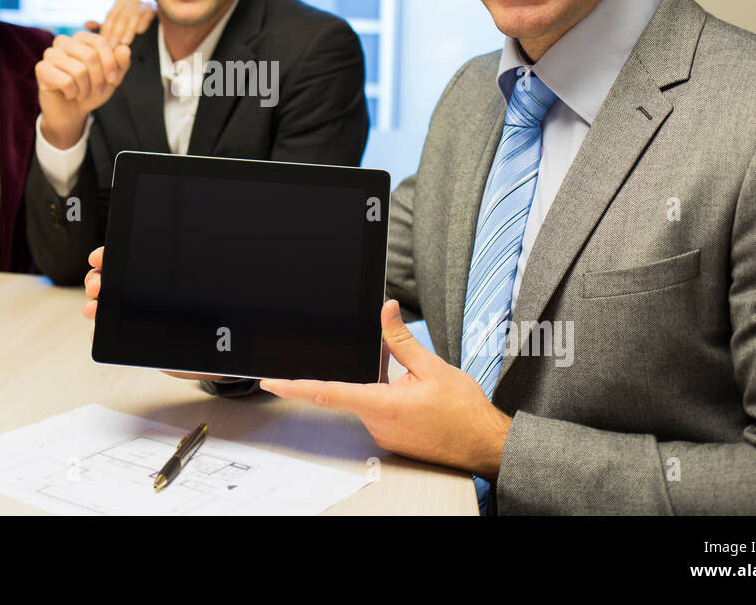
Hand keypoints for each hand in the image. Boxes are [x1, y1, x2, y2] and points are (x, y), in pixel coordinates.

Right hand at [36, 31, 131, 147]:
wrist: (72, 111)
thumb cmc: (91, 90)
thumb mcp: (112, 78)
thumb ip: (121, 63)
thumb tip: (124, 49)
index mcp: (81, 38)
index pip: (100, 41)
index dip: (110, 63)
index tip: (113, 80)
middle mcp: (63, 41)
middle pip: (89, 56)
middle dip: (98, 79)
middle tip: (96, 90)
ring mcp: (50, 54)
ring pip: (78, 70)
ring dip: (85, 88)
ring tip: (82, 93)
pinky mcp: (41, 69)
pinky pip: (66, 81)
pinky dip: (73, 93)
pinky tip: (70, 94)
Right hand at [82, 247, 230, 383]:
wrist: (212, 354)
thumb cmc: (209, 322)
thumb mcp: (200, 296)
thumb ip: (192, 280)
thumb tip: (192, 259)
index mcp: (152, 277)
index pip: (125, 259)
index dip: (107, 256)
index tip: (98, 258)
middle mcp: (139, 294)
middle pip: (108, 280)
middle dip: (96, 280)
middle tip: (97, 287)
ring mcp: (134, 316)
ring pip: (105, 305)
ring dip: (94, 306)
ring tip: (94, 311)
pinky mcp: (131, 340)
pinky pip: (109, 334)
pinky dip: (99, 332)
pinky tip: (97, 332)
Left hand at [85, 0, 154, 47]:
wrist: (154, 39)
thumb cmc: (129, 36)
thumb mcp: (114, 33)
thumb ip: (102, 29)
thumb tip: (86, 24)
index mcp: (120, 5)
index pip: (111, 16)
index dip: (108, 30)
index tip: (106, 44)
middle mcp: (131, 2)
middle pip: (122, 14)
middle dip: (117, 31)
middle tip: (114, 46)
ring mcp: (144, 4)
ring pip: (134, 14)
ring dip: (128, 29)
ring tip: (125, 43)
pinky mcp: (155, 9)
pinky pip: (148, 12)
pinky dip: (143, 21)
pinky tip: (139, 32)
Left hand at [260, 300, 512, 480]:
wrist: (484, 444)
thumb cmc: (463, 412)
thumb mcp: (433, 367)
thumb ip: (402, 339)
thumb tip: (386, 312)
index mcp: (382, 405)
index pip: (328, 392)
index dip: (294, 386)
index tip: (271, 382)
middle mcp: (377, 422)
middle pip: (351, 388)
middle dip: (366, 369)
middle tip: (391, 364)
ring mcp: (383, 432)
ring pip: (366, 397)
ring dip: (381, 382)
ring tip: (414, 381)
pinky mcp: (392, 436)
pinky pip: (378, 408)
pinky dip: (388, 394)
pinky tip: (412, 391)